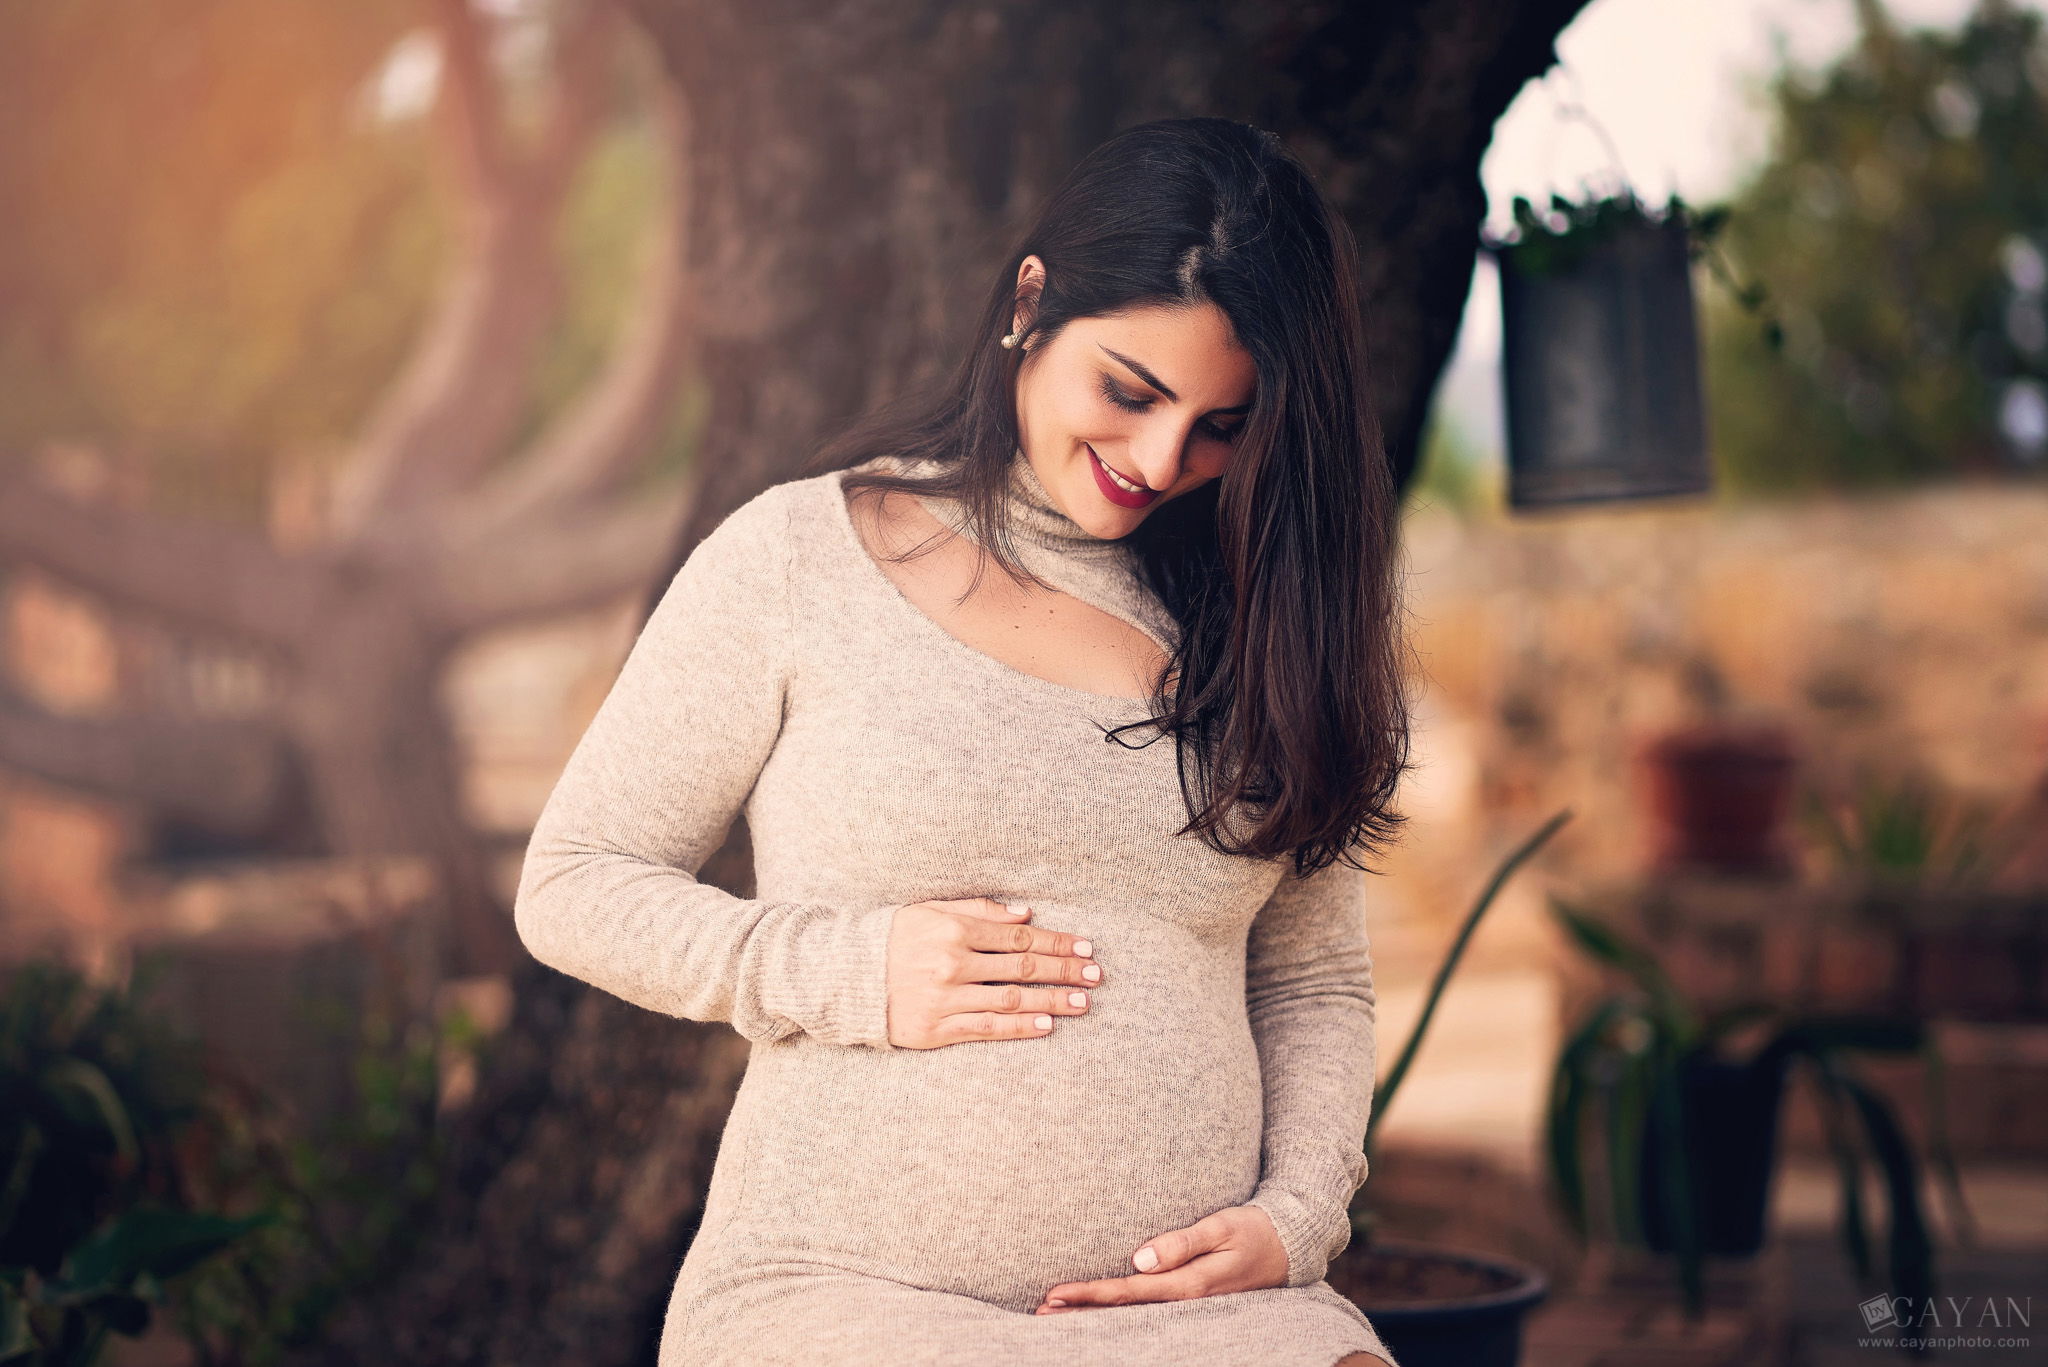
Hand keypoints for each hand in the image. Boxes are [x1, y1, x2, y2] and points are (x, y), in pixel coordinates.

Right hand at [884, 898, 1103, 1048]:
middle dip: (1063, 970)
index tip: (1084, 947)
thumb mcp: (931, 911)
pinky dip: (1019, 1028)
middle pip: (1022, 966)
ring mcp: (945, 998)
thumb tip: (1026, 914)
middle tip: (1095, 975)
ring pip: (1010, 999)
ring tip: (1082, 1003)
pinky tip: (1046, 1025)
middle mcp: (953, 963)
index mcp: (954, 929)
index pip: (1019, 936)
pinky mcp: (936, 1029)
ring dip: (1051, 1001)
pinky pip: (986, 1029)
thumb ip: (979, 910)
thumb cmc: (892, 939)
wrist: (844, 977)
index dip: (1056, 941)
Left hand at [1033, 1205, 1287, 1313]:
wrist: (1288, 1245)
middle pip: (1123, 1310)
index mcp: (1189, 1284)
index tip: (1055, 1294)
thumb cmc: (1251, 1230)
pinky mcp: (1188, 1296)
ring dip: (1094, 1311)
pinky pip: (1146, 1306)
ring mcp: (1186, 1302)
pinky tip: (1097, 1307)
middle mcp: (1184, 1300)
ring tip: (1055, 1310)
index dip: (1090, 1295)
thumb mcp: (1220, 1228)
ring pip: (1131, 1312)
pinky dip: (1117, 1307)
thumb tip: (1139, 1259)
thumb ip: (1181, 1243)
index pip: (1128, 1293)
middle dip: (1081, 1310)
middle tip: (1040, 1310)